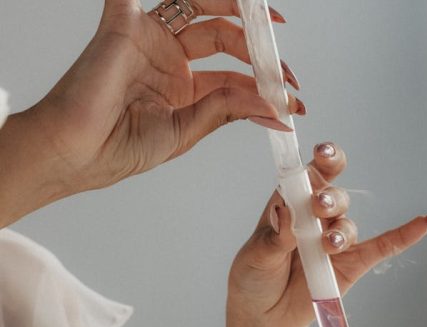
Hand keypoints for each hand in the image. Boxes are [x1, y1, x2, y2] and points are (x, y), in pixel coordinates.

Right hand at [28, 0, 301, 192]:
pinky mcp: (126, 25)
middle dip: (258, 54)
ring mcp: (149, 42)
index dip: (263, 89)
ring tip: (268, 26)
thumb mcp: (184, 133)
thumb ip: (224, 110)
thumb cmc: (120, 150)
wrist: (77, 154)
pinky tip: (228, 0)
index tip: (292, 103)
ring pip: (200, 10)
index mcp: (182, 92)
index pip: (231, 80)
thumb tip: (271, 106)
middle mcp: (169, 63)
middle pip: (224, 42)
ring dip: (236, 13)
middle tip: (286, 73)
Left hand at [227, 141, 426, 326]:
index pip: (308, 177)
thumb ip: (274, 236)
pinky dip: (403, 236)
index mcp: (289, 207)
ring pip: (349, 224)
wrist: (263, 317)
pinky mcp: (349, 265)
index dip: (320, 162)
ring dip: (342, 230)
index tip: (323, 152)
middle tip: (319, 207)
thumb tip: (285, 209)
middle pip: (333, 196)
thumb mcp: (256, 256)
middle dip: (330, 198)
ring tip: (329, 243)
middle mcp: (314, 220)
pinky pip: (381, 248)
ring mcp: (333, 242)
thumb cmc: (254, 279)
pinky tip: (424, 222)